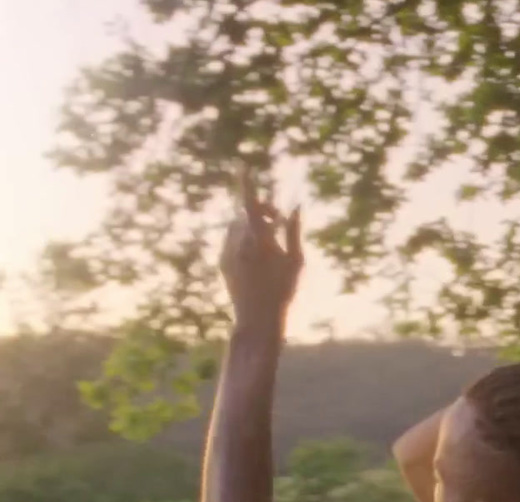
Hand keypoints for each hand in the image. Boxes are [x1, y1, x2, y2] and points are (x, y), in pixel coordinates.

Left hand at [219, 169, 302, 331]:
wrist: (257, 317)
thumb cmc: (283, 289)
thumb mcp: (296, 260)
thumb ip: (294, 231)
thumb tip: (296, 207)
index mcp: (259, 239)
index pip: (251, 203)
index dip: (247, 183)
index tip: (243, 166)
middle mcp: (239, 242)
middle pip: (247, 213)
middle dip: (262, 210)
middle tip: (280, 219)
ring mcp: (227, 251)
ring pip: (237, 225)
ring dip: (252, 224)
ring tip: (271, 239)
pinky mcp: (222, 260)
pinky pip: (232, 239)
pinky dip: (245, 237)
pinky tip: (259, 254)